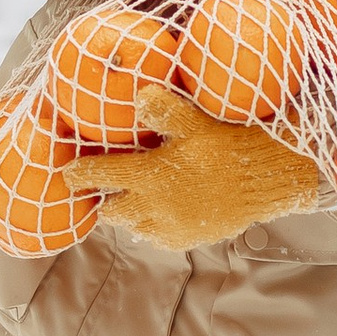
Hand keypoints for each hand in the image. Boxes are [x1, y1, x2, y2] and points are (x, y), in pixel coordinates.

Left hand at [71, 86, 323, 254]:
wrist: (267, 181)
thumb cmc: (231, 147)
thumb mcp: (196, 122)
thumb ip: (165, 111)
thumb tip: (138, 95)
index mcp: (148, 176)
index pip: (100, 176)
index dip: (80, 174)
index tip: (69, 173)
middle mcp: (153, 207)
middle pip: (111, 209)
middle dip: (106, 198)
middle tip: (108, 186)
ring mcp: (169, 227)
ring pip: (133, 225)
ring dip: (130, 212)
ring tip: (139, 196)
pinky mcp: (187, 239)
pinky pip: (157, 237)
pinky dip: (153, 225)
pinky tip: (165, 210)